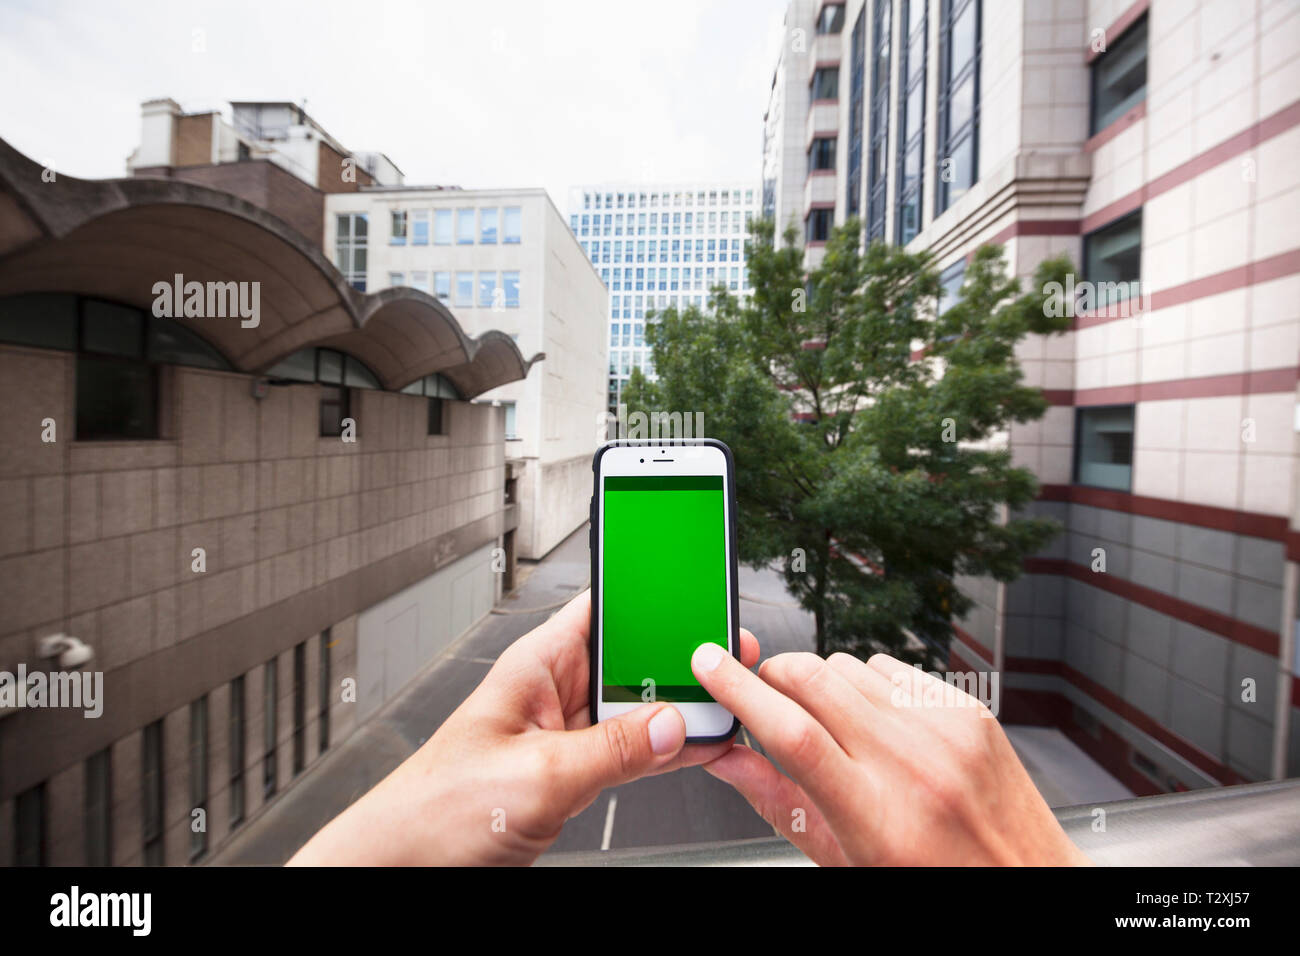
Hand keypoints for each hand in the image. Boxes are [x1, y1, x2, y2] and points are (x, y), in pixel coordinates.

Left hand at [289, 589, 758, 864]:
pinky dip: (665, 750)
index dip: (654, 596)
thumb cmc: (434, 812)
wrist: (399, 866)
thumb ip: (612, 749)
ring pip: (636, 706)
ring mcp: (564, 732)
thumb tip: (674, 723)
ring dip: (677, 709)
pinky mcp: (571, 771)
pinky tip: (698, 746)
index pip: (606, 606)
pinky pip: (630, 748)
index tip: (703, 598)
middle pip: (632, 657)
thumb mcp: (537, 775)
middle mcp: (553, 690)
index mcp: (537, 664)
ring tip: (727, 705)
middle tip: (732, 659)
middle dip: (679, 658)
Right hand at [692, 645, 1089, 865]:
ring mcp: (946, 730)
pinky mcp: (969, 709)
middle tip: (759, 693)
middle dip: (771, 674)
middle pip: (814, 680)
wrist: (1023, 882)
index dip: (739, 690)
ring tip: (829, 724)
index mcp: (875, 814)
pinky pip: (894, 668)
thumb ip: (776, 802)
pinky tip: (874, 720)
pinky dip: (868, 684)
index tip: (710, 665)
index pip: (791, 733)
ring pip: (849, 664)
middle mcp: (914, 764)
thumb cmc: (932, 882)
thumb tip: (725, 758)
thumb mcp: (842, 860)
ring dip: (820, 681)